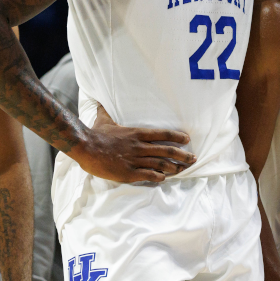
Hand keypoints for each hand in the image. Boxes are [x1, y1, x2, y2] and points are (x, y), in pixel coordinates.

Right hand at [69, 103, 196, 182]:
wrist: (86, 148)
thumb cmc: (96, 134)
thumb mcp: (104, 119)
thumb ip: (107, 111)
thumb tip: (101, 102)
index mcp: (137, 133)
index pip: (163, 134)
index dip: (177, 137)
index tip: (187, 140)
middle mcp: (139, 146)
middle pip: (167, 151)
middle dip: (182, 155)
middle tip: (193, 158)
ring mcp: (135, 160)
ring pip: (161, 164)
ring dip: (174, 167)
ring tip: (183, 170)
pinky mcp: (128, 173)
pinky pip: (148, 175)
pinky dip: (158, 177)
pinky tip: (164, 179)